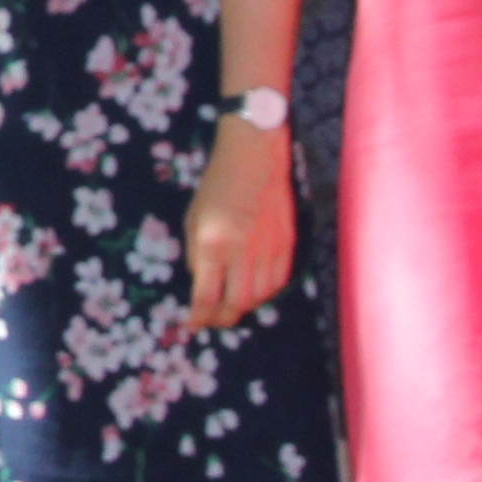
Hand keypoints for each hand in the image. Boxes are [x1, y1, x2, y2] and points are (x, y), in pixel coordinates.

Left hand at [184, 121, 296, 329]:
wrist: (255, 157)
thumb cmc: (217, 185)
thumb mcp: (194, 218)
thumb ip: (197, 254)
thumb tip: (201, 284)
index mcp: (213, 243)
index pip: (206, 296)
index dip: (199, 317)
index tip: (193, 325)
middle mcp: (242, 251)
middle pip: (237, 304)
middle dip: (222, 318)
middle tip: (213, 319)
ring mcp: (269, 249)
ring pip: (260, 297)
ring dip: (244, 306)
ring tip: (231, 304)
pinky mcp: (287, 244)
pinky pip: (279, 281)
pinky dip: (265, 292)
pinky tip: (254, 288)